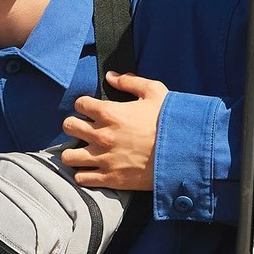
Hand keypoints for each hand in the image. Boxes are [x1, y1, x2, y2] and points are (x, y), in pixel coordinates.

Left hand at [60, 73, 169, 190]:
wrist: (184, 153)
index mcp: (110, 112)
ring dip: (74, 152)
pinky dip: (84, 174)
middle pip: (68, 126)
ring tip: (84, 152)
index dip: (85, 106)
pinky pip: (81, 178)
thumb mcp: (155, 92)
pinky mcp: (110, 178)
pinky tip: (92, 170)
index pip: (79, 104)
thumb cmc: (171, 121)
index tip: (92, 111)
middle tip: (85, 130)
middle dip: (75, 125)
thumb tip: (110, 76)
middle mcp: (101, 135)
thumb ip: (129, 82)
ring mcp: (104, 158)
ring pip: (68, 156)